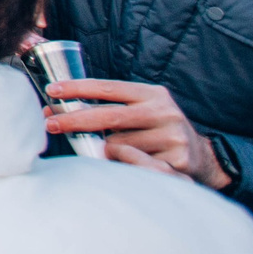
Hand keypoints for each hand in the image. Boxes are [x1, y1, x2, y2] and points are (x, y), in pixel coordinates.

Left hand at [44, 78, 229, 187]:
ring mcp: (172, 136)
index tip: (52, 90)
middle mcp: (164, 111)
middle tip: (51, 124)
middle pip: (109, 116)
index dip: (78, 88)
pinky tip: (128, 164)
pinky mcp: (176, 160)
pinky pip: (132, 165)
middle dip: (75, 120)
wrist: (202, 156)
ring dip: (105, 151)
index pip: (109, 87)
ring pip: (118, 145)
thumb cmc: (157, 130)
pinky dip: (121, 165)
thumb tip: (58, 110)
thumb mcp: (142, 110)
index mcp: (153, 94)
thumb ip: (110, 108)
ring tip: (114, 153)